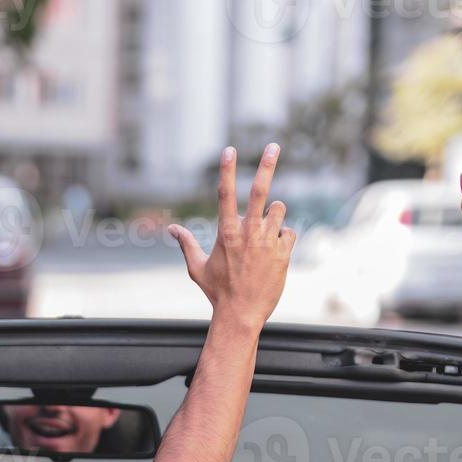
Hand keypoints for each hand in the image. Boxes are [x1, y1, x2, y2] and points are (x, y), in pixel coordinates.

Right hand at [169, 144, 296, 328]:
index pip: (225, 194)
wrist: (242, 315)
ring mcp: (268, 243)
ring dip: (274, 215)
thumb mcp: (197, 268)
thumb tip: (172, 229)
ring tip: (265, 234)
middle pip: (260, 192)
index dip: (227, 170)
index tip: (229, 150)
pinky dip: (283, 238)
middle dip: (267, 166)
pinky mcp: (283, 254)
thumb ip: (186, 244)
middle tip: (274, 145)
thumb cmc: (217, 292)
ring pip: (279, 210)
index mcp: (226, 234)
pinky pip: (289, 233)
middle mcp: (248, 234)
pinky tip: (274, 253)